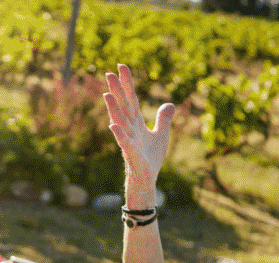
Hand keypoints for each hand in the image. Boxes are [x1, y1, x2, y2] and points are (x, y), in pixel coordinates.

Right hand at [103, 64, 175, 190]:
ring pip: (121, 122)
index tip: (121, 66)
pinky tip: (113, 126)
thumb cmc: (150, 159)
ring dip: (114, 109)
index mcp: (137, 123)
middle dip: (117, 90)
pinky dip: (120, 134)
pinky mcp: (132, 154)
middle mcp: (130, 129)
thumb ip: (163, 119)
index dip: (127, 83)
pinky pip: (125, 143)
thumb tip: (170, 104)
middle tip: (108, 73)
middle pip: (123, 106)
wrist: (146, 180)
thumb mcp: (161, 135)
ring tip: (107, 94)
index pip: (131, 99)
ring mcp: (129, 141)